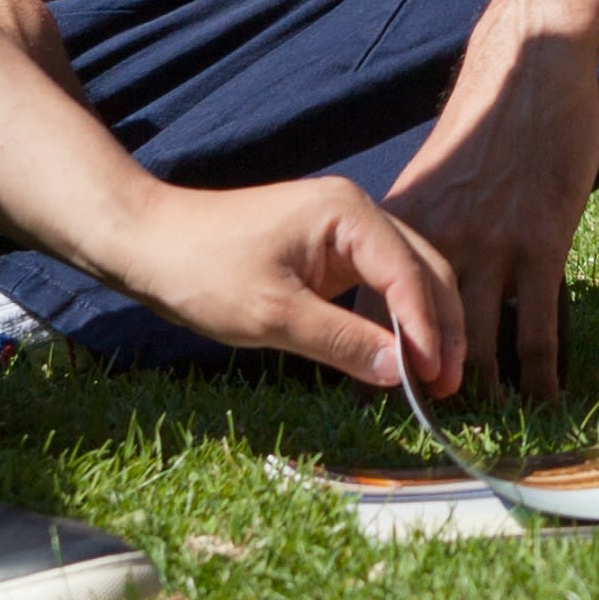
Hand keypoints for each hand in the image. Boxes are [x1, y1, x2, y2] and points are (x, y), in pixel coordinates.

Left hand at [113, 176, 464, 393]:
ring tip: (434, 378)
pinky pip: (376, 284)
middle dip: (440, 327)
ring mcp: (343, 230)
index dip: (428, 330)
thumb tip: (400, 373)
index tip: (435, 380)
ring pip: (406, 276)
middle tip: (448, 386)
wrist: (149, 242)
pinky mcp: (328, 251)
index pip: (408, 273)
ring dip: (423, 325)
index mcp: (348, 214)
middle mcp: (356, 213)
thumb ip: (342, 342)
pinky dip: (394, 319)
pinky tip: (398, 355)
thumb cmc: (202, 270)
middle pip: (422, 269)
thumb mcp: (273, 315)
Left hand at [384, 30, 598, 396]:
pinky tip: (540, 397)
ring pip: (475, 336)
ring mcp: (493, 240)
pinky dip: (536, 369)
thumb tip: (389, 303)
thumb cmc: (480, 127)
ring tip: (480, 424)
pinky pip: (535, 324)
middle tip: (431, 423)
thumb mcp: (424, 181)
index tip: (381, 401)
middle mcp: (440, 236)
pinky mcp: (542, 240)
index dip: (379, 359)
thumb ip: (409, 237)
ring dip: (477, 386)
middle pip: (421, 330)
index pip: (374, 308)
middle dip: (426, 382)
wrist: (529, 73)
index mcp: (396, 220)